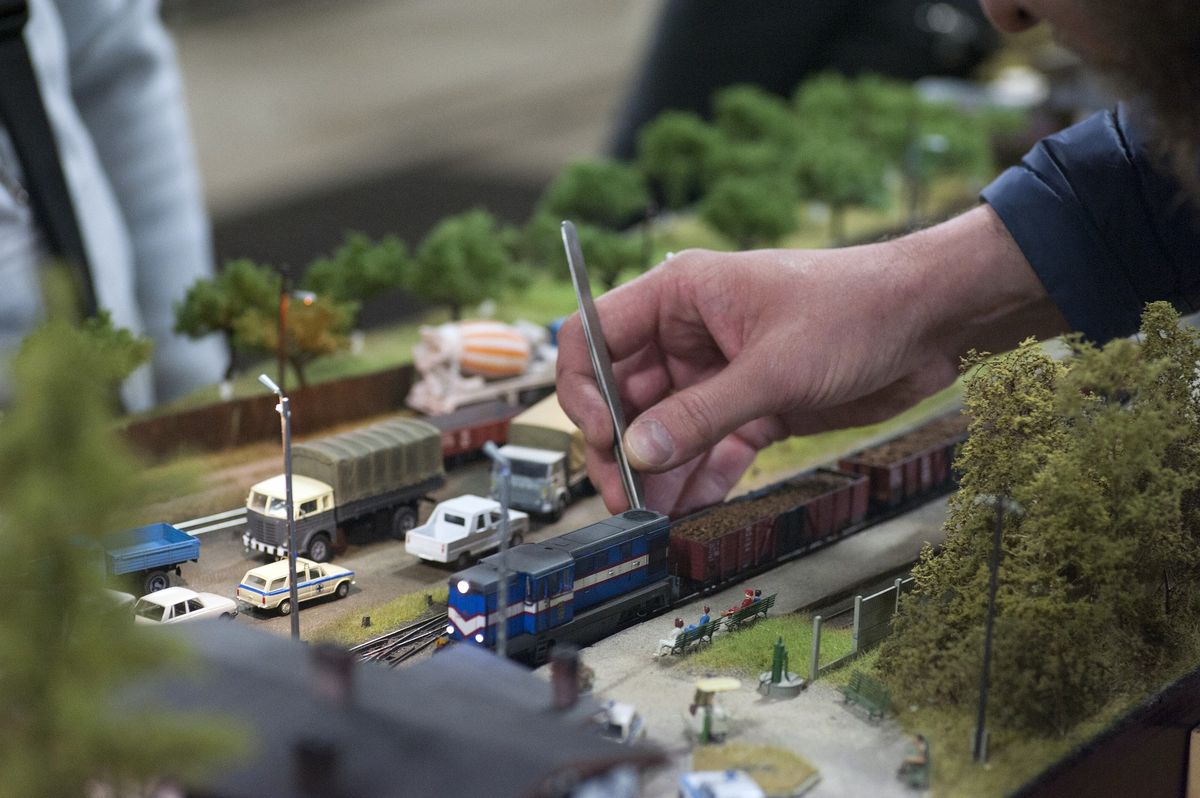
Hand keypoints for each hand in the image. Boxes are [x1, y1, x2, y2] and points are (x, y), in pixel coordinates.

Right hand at [556, 206, 1064, 516]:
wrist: (931, 320)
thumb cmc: (857, 308)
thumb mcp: (772, 367)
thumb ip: (700, 415)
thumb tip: (637, 453)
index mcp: (680, 296)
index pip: (596, 335)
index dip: (583, 388)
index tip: (598, 436)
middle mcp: (691, 333)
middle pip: (626, 394)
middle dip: (621, 447)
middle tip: (624, 497)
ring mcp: (721, 371)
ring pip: (667, 428)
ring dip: (659, 472)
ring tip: (654, 517)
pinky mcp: (755, 405)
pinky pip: (711, 446)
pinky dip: (700, 477)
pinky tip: (690, 510)